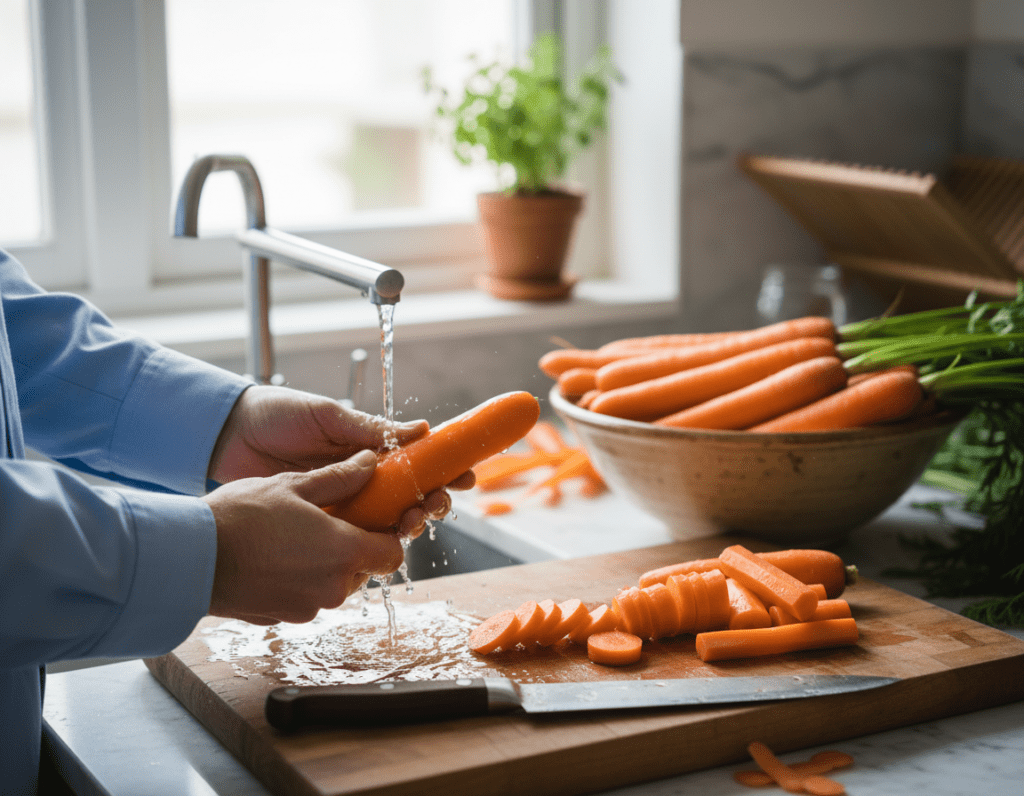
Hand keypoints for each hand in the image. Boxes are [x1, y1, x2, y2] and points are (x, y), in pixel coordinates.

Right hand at [204, 450, 402, 624]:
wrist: (188, 559)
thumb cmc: (240, 517)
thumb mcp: (293, 485)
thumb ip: (339, 477)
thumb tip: (369, 462)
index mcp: (344, 551)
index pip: (393, 553)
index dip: (388, 535)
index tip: (373, 520)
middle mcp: (333, 587)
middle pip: (363, 568)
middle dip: (353, 546)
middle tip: (328, 521)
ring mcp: (308, 607)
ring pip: (334, 584)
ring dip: (325, 564)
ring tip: (295, 536)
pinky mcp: (283, 618)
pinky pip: (305, 596)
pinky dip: (299, 579)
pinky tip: (274, 557)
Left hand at [207, 385, 474, 535]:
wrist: (226, 435)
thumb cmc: (277, 415)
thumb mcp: (327, 415)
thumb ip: (370, 429)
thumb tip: (421, 430)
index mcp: (367, 447)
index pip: (416, 460)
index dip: (444, 469)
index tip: (466, 476)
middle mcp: (360, 477)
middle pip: (408, 496)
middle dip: (431, 503)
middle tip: (436, 506)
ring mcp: (341, 501)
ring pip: (385, 519)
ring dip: (406, 523)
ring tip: (412, 523)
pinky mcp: (318, 521)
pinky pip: (351, 535)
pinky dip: (370, 541)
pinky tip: (382, 544)